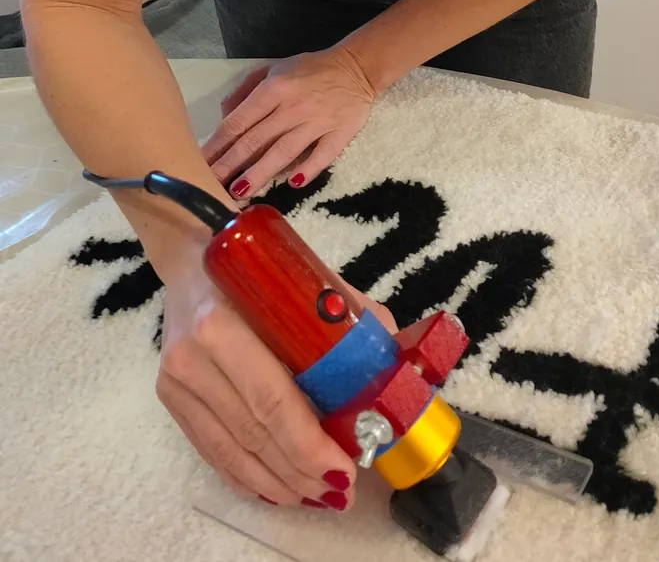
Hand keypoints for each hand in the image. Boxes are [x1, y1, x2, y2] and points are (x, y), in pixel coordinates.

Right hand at [156, 258, 396, 508]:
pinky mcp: (169, 397)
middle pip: (253, 434)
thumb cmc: (260, 266)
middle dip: (300, 472)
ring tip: (316, 498)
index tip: (344, 469)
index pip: (271, 400)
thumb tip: (395, 364)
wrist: (193, 253)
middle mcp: (192, 358)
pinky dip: (246, 476)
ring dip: (277, 484)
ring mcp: (175, 382)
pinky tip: (277, 488)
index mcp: (224, 323)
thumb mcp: (309, 279)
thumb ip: (350, 318)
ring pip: (231, 452)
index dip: (308, 444)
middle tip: (340, 492)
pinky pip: (211, 450)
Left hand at [202, 45, 375, 198]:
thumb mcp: (273, 68)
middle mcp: (291, 107)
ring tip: (240, 193)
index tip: (199, 164)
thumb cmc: (310, 68)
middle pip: (255, 141)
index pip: (238, 123)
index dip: (217, 145)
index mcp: (273, 89)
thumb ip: (245, 89)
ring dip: (261, 172)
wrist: (357, 67)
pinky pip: (323, 154)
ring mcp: (316, 122)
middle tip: (211, 188)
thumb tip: (224, 115)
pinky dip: (310, 168)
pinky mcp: (340, 133)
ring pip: (284, 151)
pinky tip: (295, 183)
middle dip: (230, 166)